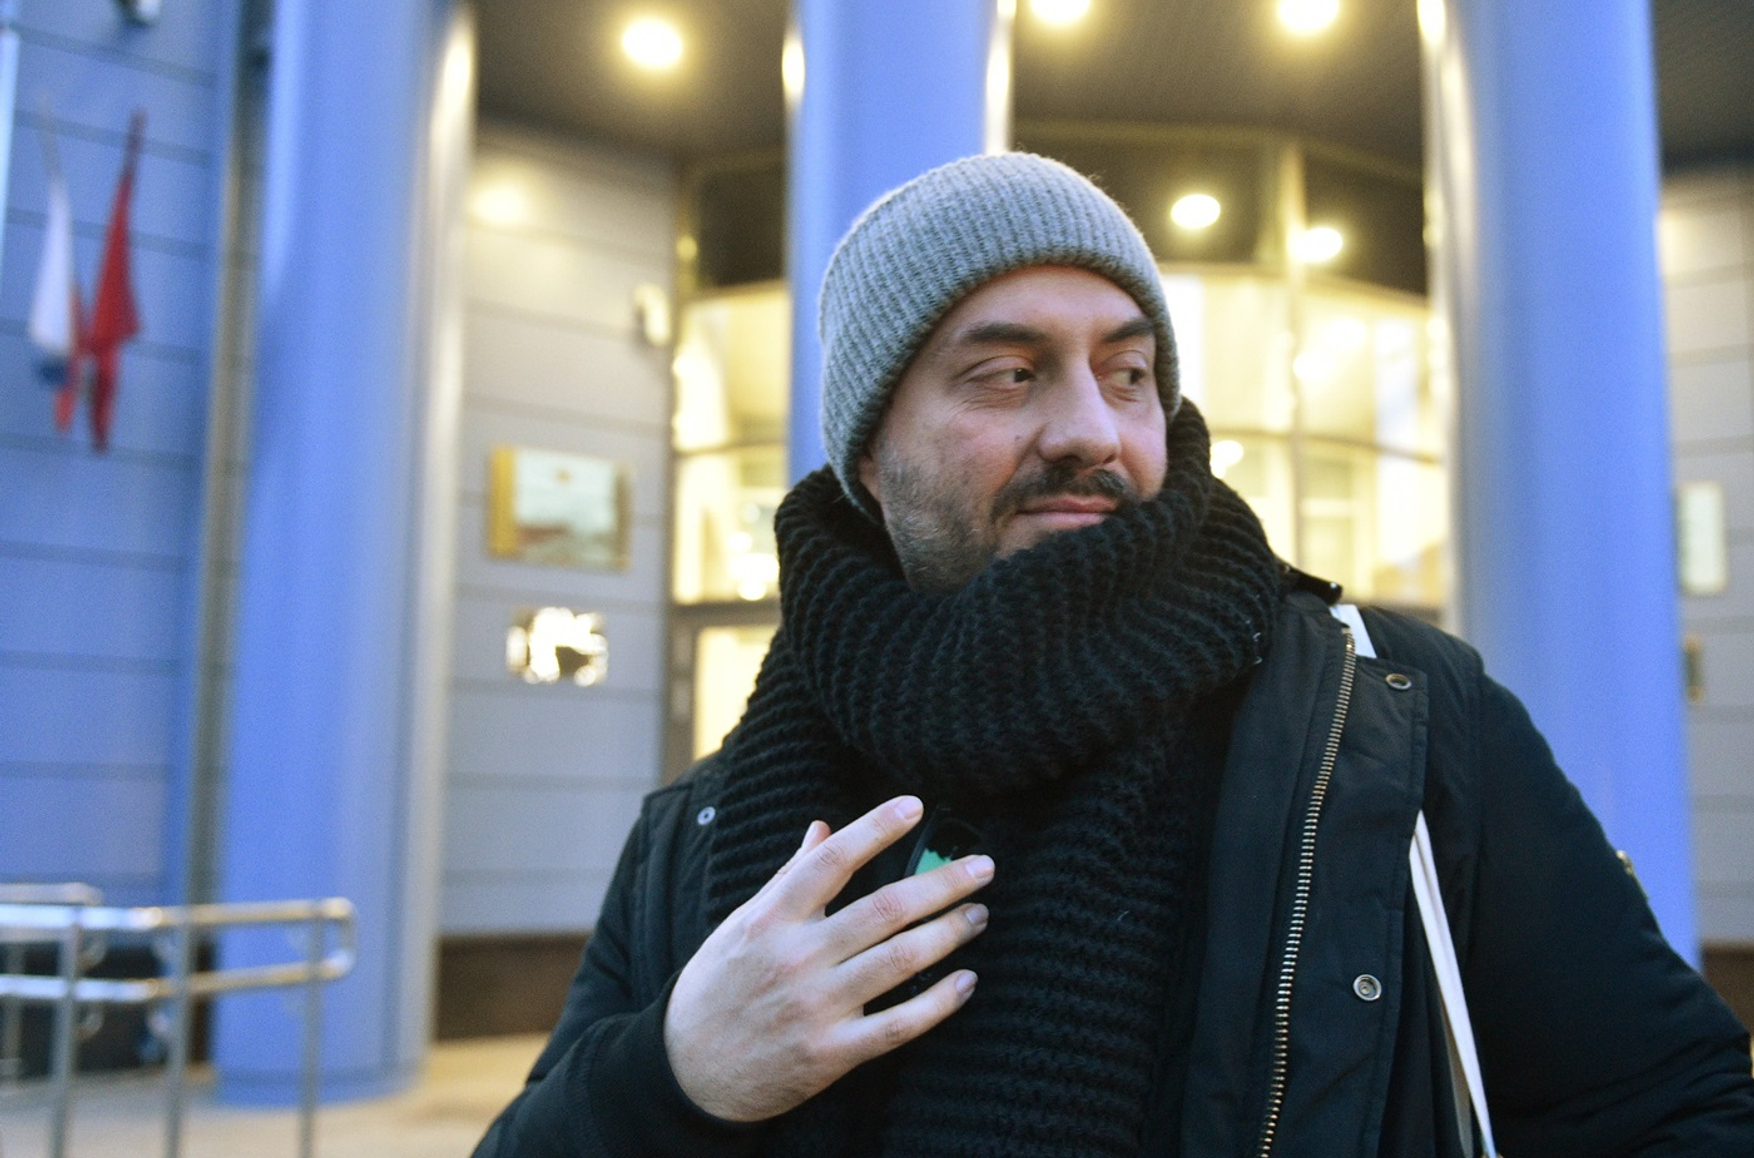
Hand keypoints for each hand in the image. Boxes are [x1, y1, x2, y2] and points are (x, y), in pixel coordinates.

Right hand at [663, 795, 994, 1122]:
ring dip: (949, 934)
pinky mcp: (832, 1053)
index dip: (875, 829)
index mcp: (771, 919)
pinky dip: (940, 1003)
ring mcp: (816, 1007)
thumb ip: (788, 878)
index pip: (831, 862)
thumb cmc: (719, 987)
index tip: (915, 805)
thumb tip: (823, 829)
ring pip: (900, 960)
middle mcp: (796, 958)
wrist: (692, 1072)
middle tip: (982, 868)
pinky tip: (967, 982)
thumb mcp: (742, 924)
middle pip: (884, 909)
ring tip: (977, 915)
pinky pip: (898, 1025)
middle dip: (942, 884)